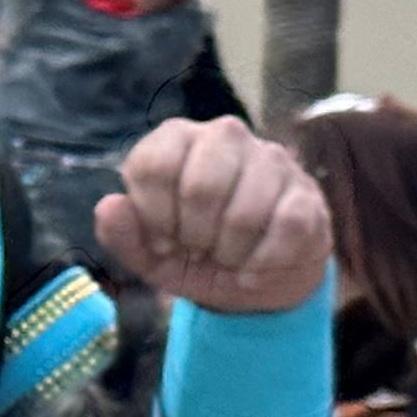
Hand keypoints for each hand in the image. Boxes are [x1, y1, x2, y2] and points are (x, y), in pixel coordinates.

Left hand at [96, 116, 328, 313]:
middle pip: (201, 187)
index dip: (155, 215)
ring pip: (246, 212)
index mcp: (176, 141)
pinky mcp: (307, 193)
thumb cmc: (191, 255)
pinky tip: (254, 268)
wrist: (251, 279)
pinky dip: (264, 262)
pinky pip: (287, 227)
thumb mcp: (147, 254)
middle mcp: (225, 137)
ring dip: (231, 252)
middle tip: (199, 248)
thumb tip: (109, 205)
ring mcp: (272, 160)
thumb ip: (120, 233)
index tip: (164, 238)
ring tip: (227, 255)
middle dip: (195, 235)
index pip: (154, 165)